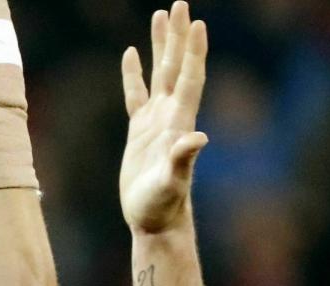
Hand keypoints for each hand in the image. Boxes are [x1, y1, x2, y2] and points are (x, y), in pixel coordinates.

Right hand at [120, 2, 208, 234]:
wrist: (154, 220)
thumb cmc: (162, 205)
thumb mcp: (171, 183)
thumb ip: (183, 160)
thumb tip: (198, 139)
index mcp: (179, 122)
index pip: (189, 78)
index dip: (193, 52)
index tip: (196, 23)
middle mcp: (170, 116)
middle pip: (176, 67)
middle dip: (177, 37)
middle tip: (178, 5)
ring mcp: (155, 122)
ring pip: (159, 74)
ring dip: (161, 46)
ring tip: (160, 16)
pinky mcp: (139, 131)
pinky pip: (136, 94)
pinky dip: (135, 73)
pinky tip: (131, 54)